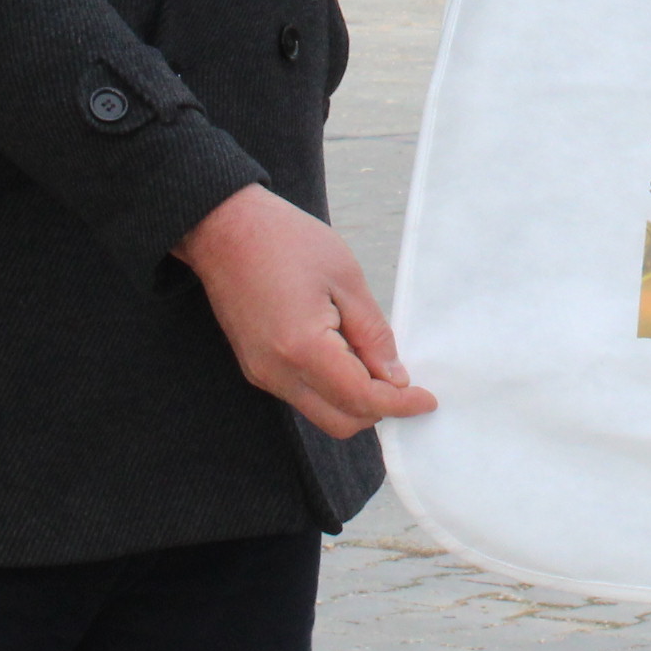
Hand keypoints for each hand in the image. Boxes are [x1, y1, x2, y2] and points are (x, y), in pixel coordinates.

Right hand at [178, 186, 433, 438]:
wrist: (223, 229)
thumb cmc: (284, 240)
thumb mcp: (346, 277)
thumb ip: (373, 333)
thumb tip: (394, 376)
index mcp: (303, 348)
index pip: (361, 399)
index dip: (400, 405)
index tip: (427, 400)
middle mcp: (278, 372)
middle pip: (341, 421)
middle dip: (379, 410)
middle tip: (405, 381)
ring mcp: (263, 373)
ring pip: (321, 412)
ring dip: (355, 399)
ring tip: (375, 359)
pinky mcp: (256, 367)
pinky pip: (303, 394)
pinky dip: (332, 388)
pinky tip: (347, 353)